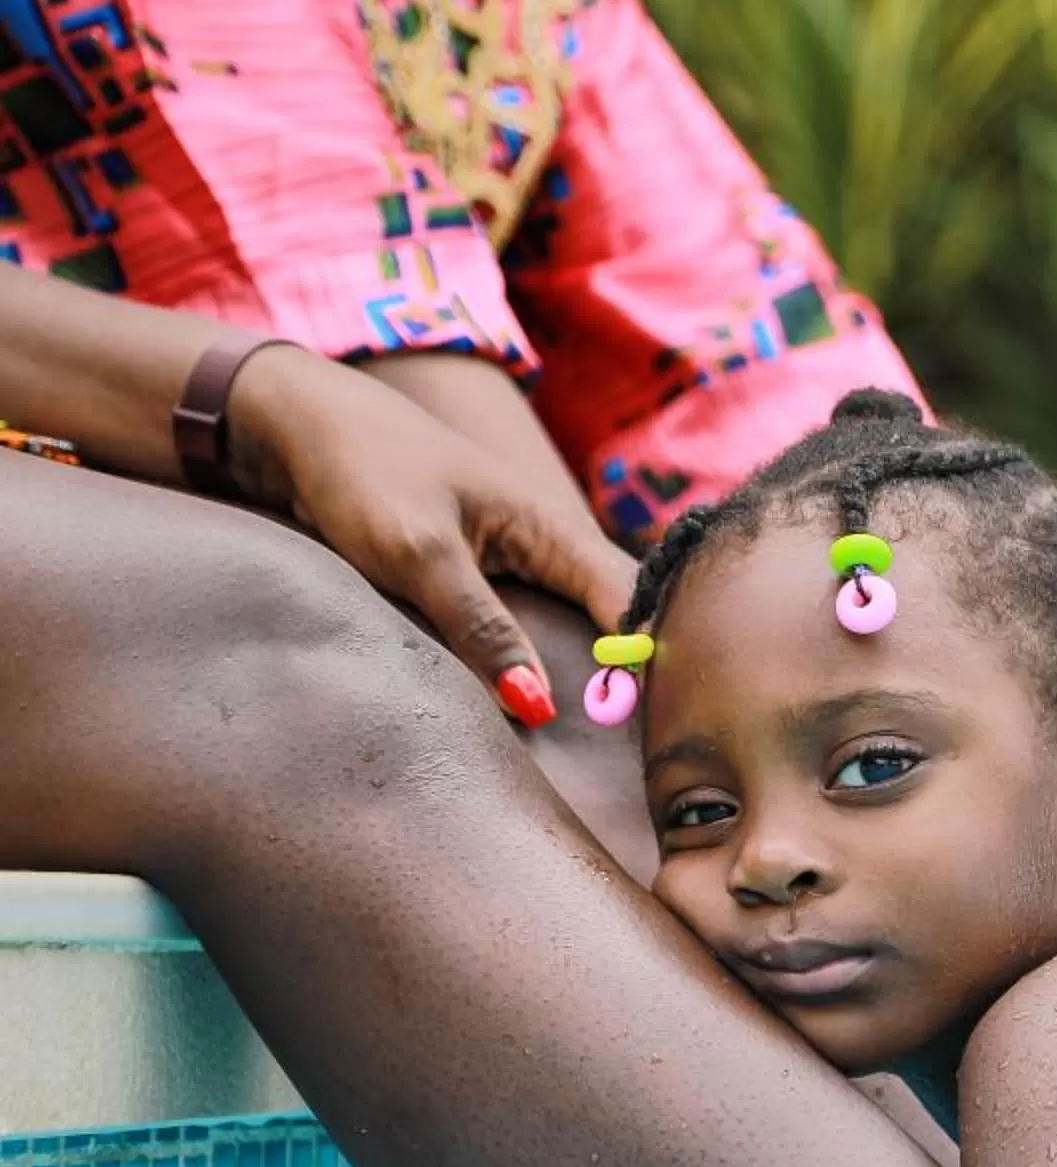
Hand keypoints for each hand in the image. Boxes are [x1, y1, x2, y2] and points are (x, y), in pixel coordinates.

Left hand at [228, 348, 637, 724]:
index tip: (645, 725)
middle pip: (613, 621)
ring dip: (582, 675)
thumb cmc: (364, 472)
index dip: (647, 663)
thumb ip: (481, 629)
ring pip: (574, 627)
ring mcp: (519, 561)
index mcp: (554, 530)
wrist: (300, 423)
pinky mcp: (483, 576)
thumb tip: (536, 706)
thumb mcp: (421, 556)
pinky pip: (530, 627)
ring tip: (596, 736)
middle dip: (625, 677)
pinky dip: (535, 664)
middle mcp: (550, 547)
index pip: (633, 603)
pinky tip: (534, 703)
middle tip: (629, 744)